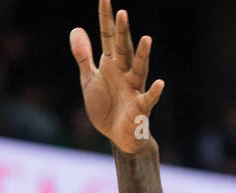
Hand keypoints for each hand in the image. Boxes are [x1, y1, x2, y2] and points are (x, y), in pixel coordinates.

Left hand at [70, 0, 163, 154]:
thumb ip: (84, 57)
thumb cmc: (105, 107)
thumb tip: (76, 29)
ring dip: (143, 55)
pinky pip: (148, 98)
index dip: (105, 18)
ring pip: (139, 69)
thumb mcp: (89, 80)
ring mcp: (133, 88)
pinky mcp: (139, 107)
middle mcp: (124, 72)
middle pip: (124, 48)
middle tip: (122, 12)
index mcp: (111, 64)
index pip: (108, 36)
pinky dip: (154, 92)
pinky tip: (159, 82)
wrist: (117, 136)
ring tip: (147, 39)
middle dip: (123, 32)